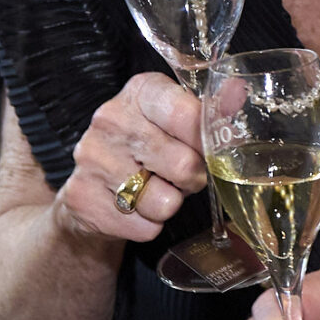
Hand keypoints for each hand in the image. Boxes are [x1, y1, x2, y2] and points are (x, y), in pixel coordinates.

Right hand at [54, 71, 206, 244]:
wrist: (95, 187)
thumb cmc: (149, 148)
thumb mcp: (177, 121)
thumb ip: (210, 109)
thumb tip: (237, 93)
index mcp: (140, 93)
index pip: (188, 115)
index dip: (207, 141)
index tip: (210, 148)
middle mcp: (110, 120)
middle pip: (183, 165)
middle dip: (193, 178)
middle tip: (184, 175)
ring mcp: (92, 159)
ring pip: (165, 202)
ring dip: (171, 204)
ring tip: (158, 189)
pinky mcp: (82, 198)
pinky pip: (144, 227)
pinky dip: (148, 224)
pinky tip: (136, 208)